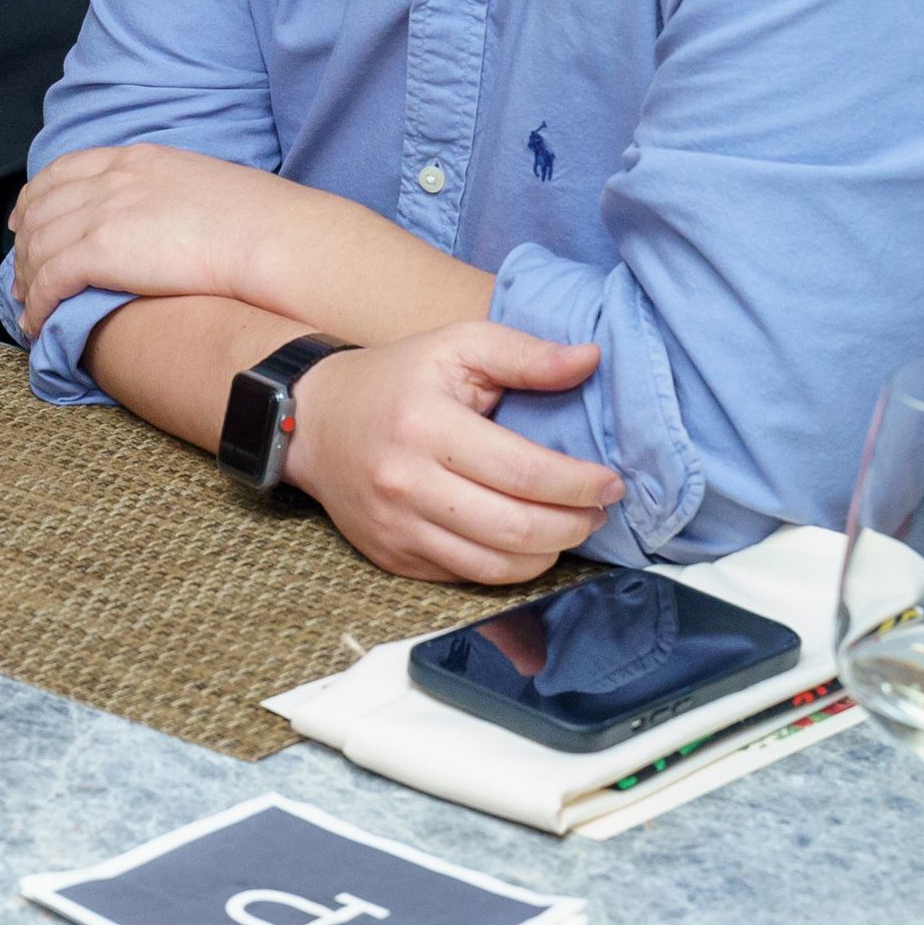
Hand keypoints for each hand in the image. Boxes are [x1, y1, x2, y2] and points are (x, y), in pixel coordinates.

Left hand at [7, 145, 325, 338]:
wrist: (270, 238)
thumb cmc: (258, 221)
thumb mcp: (200, 184)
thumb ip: (166, 193)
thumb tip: (162, 219)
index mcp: (136, 160)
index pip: (63, 171)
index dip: (35, 198)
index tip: (24, 220)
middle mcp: (111, 180)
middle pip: (42, 208)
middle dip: (24, 244)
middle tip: (22, 273)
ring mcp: (102, 213)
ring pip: (39, 246)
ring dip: (27, 279)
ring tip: (28, 306)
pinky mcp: (99, 252)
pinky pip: (50, 280)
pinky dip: (37, 304)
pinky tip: (37, 324)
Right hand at [282, 322, 624, 583]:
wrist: (314, 422)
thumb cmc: (396, 380)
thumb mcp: (457, 346)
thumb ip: (525, 354)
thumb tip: (589, 360)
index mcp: (426, 426)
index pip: (526, 474)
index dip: (581, 484)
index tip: (609, 481)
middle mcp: (406, 484)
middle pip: (519, 530)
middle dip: (575, 524)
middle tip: (595, 508)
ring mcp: (396, 527)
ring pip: (498, 567)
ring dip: (549, 552)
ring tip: (565, 525)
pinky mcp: (393, 557)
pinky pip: (468, 578)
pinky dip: (508, 566)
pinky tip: (522, 539)